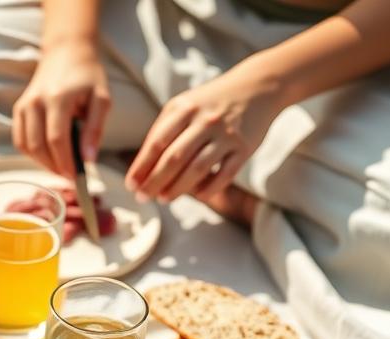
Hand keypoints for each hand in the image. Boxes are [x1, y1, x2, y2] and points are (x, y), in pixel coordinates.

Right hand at [12, 43, 110, 178]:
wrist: (66, 52)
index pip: (56, 139)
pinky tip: (48, 156)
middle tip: (70, 176)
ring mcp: (24, 105)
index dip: (65, 163)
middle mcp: (35, 101)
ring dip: (43, 163)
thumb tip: (88, 160)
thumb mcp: (101, 98)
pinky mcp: (19, 109)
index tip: (77, 178)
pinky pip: (20, 140)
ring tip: (61, 167)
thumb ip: (95, 129)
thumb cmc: (87, 76)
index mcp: (58, 97)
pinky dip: (32, 153)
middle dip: (54, 167)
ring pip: (26, 146)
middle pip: (38, 146)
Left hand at [125, 63, 285, 202]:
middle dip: (155, 181)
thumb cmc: (211, 102)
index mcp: (184, 108)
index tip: (131, 185)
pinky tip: (197, 195)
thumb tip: (142, 167)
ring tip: (163, 199)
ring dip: (178, 188)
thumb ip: (163, 130)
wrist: (258, 87)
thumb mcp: (184, 105)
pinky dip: (209, 188)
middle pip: (174, 158)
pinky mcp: (245, 147)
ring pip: (198, 168)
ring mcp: (227, 134)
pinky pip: (225, 174)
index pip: (157, 142)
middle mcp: (205, 120)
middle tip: (143, 197)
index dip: (141, 167)